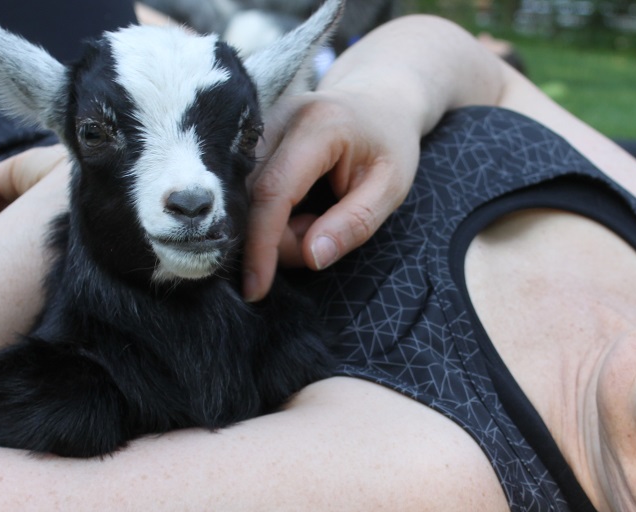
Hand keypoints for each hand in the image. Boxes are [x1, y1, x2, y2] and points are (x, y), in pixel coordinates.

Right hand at [244, 87, 421, 300]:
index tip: (255, 289)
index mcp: (317, 126)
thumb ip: (353, 224)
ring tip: (319, 215)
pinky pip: (246, 189)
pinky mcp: (251, 137)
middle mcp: (277, 116)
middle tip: (322, 235)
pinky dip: (273, 212)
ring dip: (278, 226)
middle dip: (279, 239)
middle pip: (253, 198)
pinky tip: (302, 205)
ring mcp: (259, 123)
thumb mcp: (390, 188)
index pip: (274, 192)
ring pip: (245, 198)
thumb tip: (312, 257)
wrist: (379, 99)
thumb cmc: (390, 144)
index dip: (261, 245)